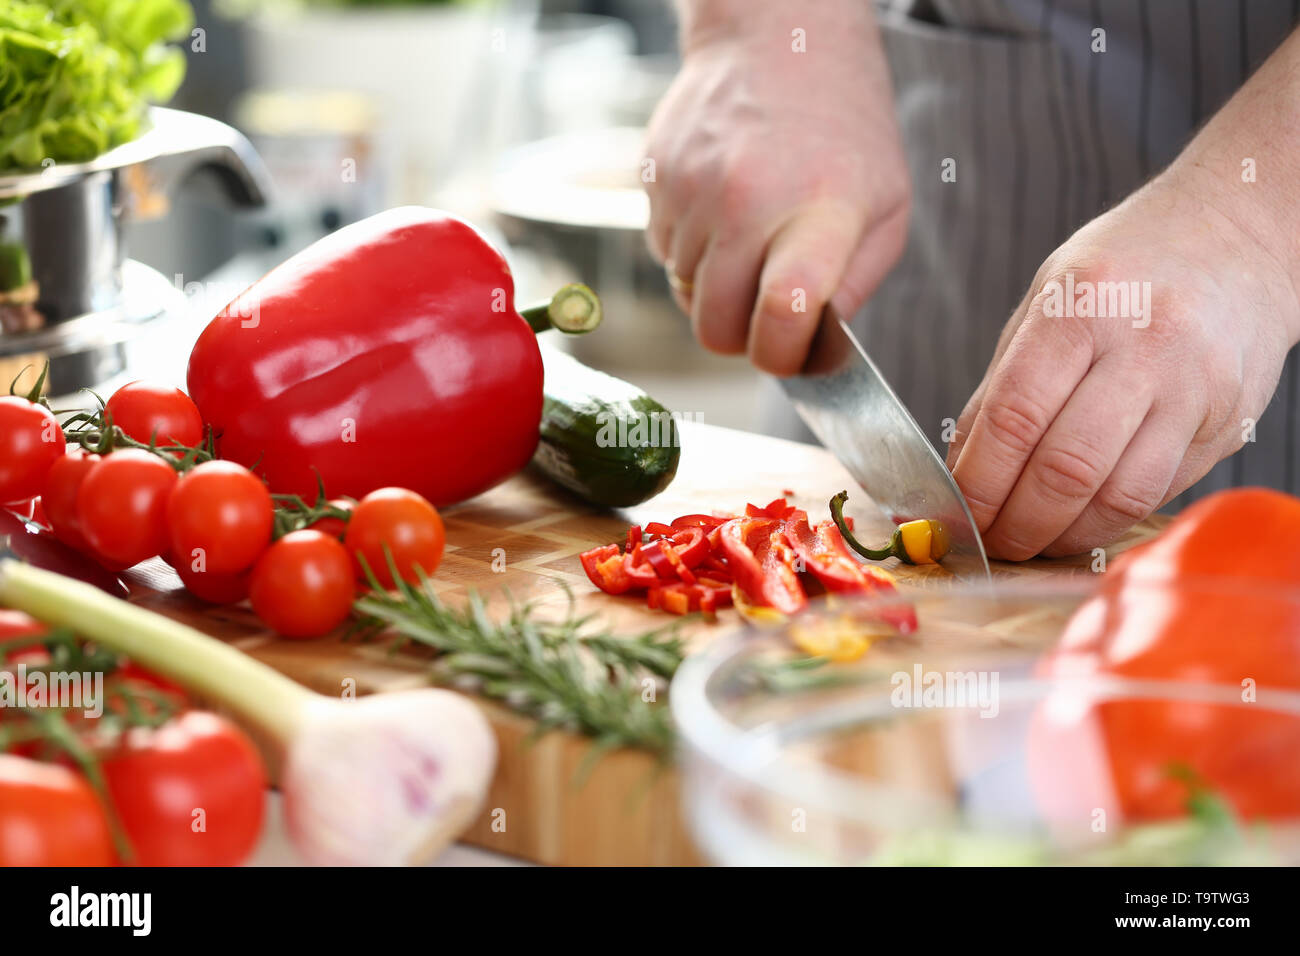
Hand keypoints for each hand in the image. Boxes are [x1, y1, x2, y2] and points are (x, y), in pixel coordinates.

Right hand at [643, 1, 909, 374]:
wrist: (777, 37)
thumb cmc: (844, 128)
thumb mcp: (886, 206)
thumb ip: (855, 286)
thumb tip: (810, 348)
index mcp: (819, 210)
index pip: (782, 313)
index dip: (781, 357)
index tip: (789, 354)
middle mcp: (747, 200)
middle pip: (714, 327)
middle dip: (740, 339)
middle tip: (767, 315)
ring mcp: (692, 189)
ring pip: (684, 295)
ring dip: (715, 290)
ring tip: (751, 242)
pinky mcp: (655, 180)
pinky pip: (663, 256)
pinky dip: (692, 255)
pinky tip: (723, 215)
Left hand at [947, 165, 1299, 558]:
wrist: (1235, 236)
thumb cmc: (1126, 268)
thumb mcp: (1046, 301)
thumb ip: (1002, 384)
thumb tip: (962, 469)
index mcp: (1081, 308)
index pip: (1015, 418)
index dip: (980, 483)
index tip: (960, 515)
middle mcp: (1144, 347)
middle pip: (1066, 470)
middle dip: (1018, 524)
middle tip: (993, 542)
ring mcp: (1194, 389)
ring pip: (1119, 496)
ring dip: (1065, 536)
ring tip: (1034, 542)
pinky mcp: (1226, 422)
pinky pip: (1159, 491)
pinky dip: (1110, 519)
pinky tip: (1082, 519)